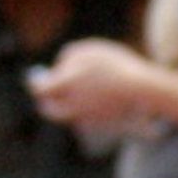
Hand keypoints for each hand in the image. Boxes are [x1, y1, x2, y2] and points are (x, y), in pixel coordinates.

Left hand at [27, 39, 155, 132]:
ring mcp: (86, 119)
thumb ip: (67, 58)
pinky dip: (87, 111)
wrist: (141, 88)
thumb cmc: (113, 65)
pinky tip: (100, 100)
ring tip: (82, 92)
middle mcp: (71, 106)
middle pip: (52, 112)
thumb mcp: (87, 51)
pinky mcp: (101, 126)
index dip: (36, 84)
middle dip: (48, 103)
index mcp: (65, 85)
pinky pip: (87, 119)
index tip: (35, 79)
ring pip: (70, 115)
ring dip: (68, 107)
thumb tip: (58, 71)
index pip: (41, 91)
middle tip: (48, 94)